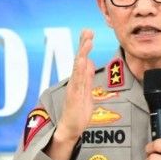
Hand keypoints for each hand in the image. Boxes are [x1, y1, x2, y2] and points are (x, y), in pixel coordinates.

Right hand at [45, 29, 95, 159]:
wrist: (70, 128)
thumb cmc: (78, 112)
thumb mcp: (86, 91)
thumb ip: (87, 76)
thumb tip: (90, 62)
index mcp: (78, 80)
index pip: (82, 59)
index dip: (84, 46)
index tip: (88, 32)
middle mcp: (75, 81)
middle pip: (78, 60)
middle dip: (83, 45)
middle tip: (87, 31)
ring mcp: (73, 88)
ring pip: (78, 68)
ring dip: (82, 54)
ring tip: (87, 42)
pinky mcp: (74, 96)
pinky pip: (77, 81)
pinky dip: (80, 70)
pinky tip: (83, 61)